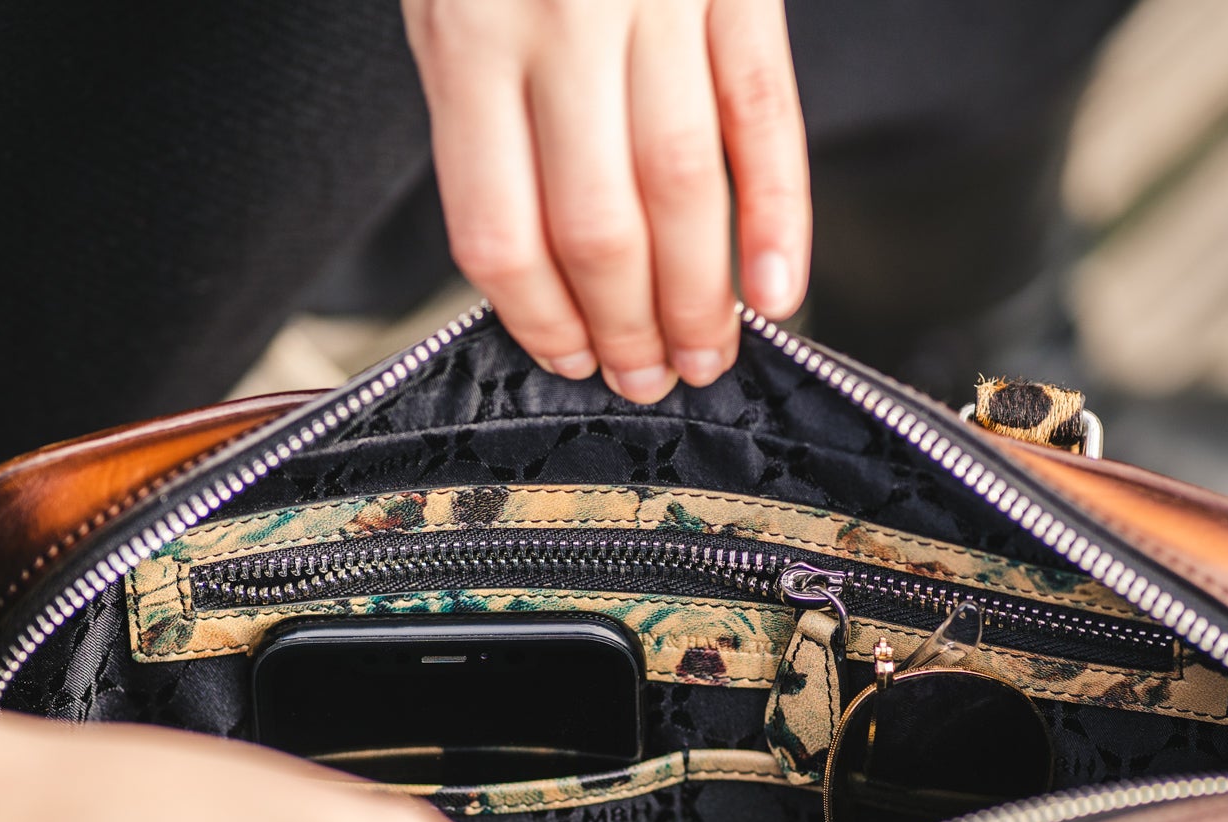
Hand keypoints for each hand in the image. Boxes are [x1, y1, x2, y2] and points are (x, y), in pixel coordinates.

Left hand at [404, 0, 809, 402]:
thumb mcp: (448, 1)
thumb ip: (482, 108)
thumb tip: (539, 262)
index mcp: (466, 40)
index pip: (501, 230)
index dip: (540, 319)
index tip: (570, 358)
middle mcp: (560, 23)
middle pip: (599, 228)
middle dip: (628, 329)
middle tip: (648, 379)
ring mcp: (655, 2)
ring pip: (682, 189)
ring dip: (698, 296)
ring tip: (705, 353)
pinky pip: (763, 114)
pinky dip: (779, 213)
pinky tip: (776, 288)